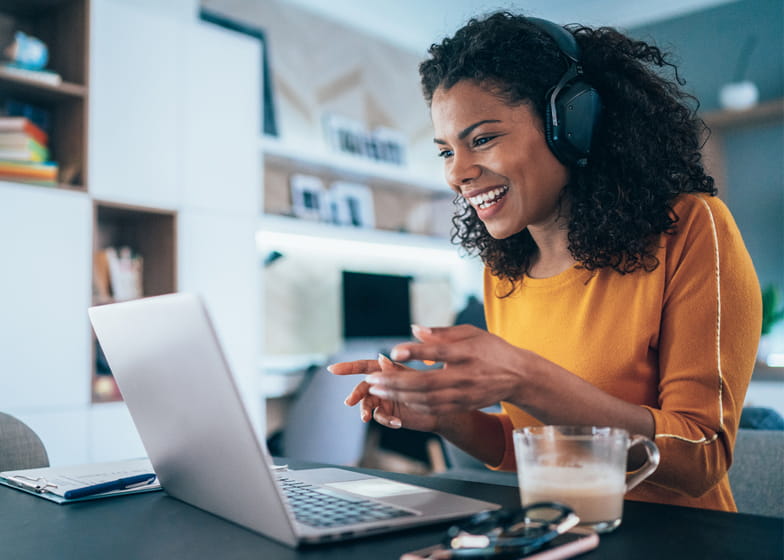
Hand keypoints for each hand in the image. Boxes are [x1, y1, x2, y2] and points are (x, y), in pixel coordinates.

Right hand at [328, 355, 441, 431]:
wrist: (443, 408)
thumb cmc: (432, 388)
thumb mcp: (414, 378)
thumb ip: (396, 371)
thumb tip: (381, 359)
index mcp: (388, 370)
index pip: (365, 366)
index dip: (348, 367)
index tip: (332, 369)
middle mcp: (383, 384)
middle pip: (363, 387)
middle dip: (355, 394)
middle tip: (349, 402)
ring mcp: (385, 399)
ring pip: (368, 404)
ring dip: (366, 411)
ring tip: (367, 418)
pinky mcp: (389, 413)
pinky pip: (380, 416)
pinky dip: (385, 419)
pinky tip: (396, 422)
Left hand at [364, 324, 529, 415]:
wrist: (518, 375)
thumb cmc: (490, 349)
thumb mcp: (470, 333)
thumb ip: (441, 333)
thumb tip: (413, 329)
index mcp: (468, 352)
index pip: (439, 352)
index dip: (416, 352)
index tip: (394, 351)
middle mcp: (466, 375)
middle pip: (427, 382)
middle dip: (396, 381)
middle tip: (372, 378)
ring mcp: (465, 393)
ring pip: (427, 399)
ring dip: (399, 395)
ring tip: (377, 388)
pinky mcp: (463, 405)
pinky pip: (434, 408)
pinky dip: (413, 404)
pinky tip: (398, 397)